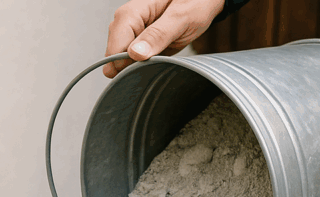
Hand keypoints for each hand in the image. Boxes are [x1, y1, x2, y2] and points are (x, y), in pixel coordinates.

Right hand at [104, 0, 225, 77]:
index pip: (115, 47)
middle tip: (158, 61)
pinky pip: (134, 62)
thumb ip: (158, 35)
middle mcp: (127, 23)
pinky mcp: (141, 43)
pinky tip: (159, 60)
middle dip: (132, 66)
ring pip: (122, 61)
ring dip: (138, 67)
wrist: (205, 1)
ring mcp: (133, 34)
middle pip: (115, 56)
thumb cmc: (195, 1)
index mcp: (131, 13)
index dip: (125, 63)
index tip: (145, 68)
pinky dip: (144, 66)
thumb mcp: (181, 17)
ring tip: (161, 57)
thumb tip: (134, 54)